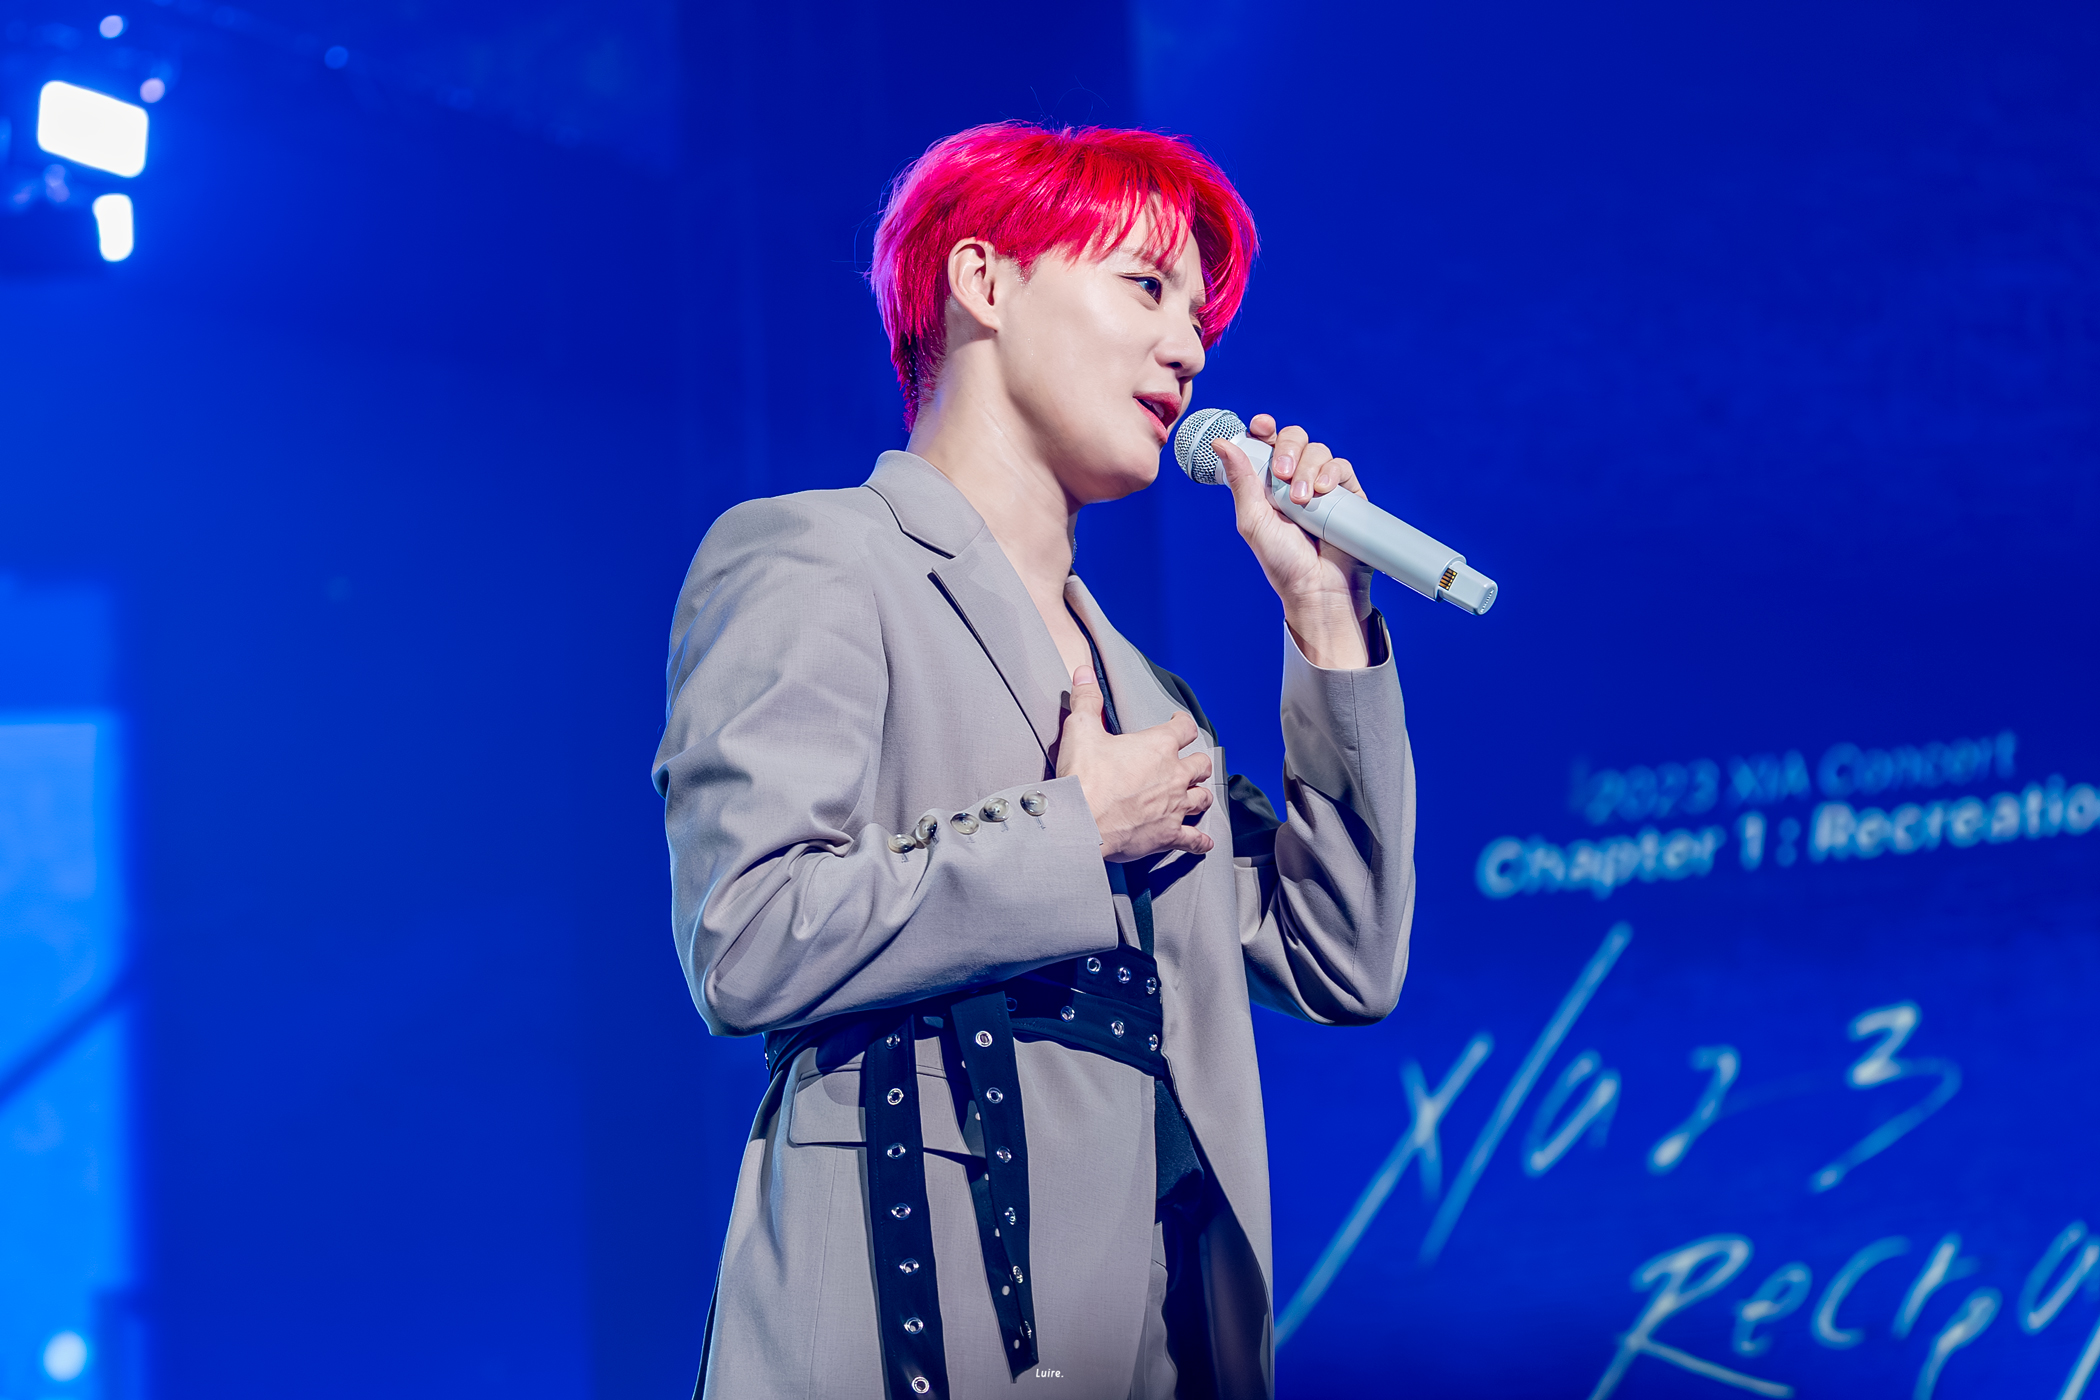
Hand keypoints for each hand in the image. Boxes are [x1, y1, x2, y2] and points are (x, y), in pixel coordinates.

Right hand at [1055, 665, 1214, 861]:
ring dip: (1200, 794)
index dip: (1182, 723)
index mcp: (1158, 746)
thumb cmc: (1084, 776)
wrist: (1081, 822)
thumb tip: (1083, 671)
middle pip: (1200, 764)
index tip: (1178, 723)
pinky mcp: (1169, 834)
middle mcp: (1174, 775)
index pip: (1184, 728)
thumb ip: (1086, 699)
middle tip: (1187, 762)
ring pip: (1203, 797)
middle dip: (1195, 762)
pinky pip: (1194, 838)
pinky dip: (1199, 840)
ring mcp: (1175, 806)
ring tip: (1195, 795)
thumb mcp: (1081, 729)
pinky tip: (1204, 842)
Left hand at [1213, 415, 1374, 668]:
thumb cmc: (1282, 561)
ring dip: (1307, 468)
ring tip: (1301, 499)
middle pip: (1294, 439)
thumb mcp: (1252, 520)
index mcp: (1267, 483)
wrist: (1318, 588)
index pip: (1267, 443)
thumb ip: (1240, 480)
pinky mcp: (1347, 494)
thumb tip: (1220, 442)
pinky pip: (1341, 467)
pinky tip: (1323, 491)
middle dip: (1286, 449)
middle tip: (1280, 473)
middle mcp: (1295, 479)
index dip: (1264, 429)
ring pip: (1318, 450)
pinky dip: (1331, 473)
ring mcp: (1322, 485)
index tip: (1262, 425)